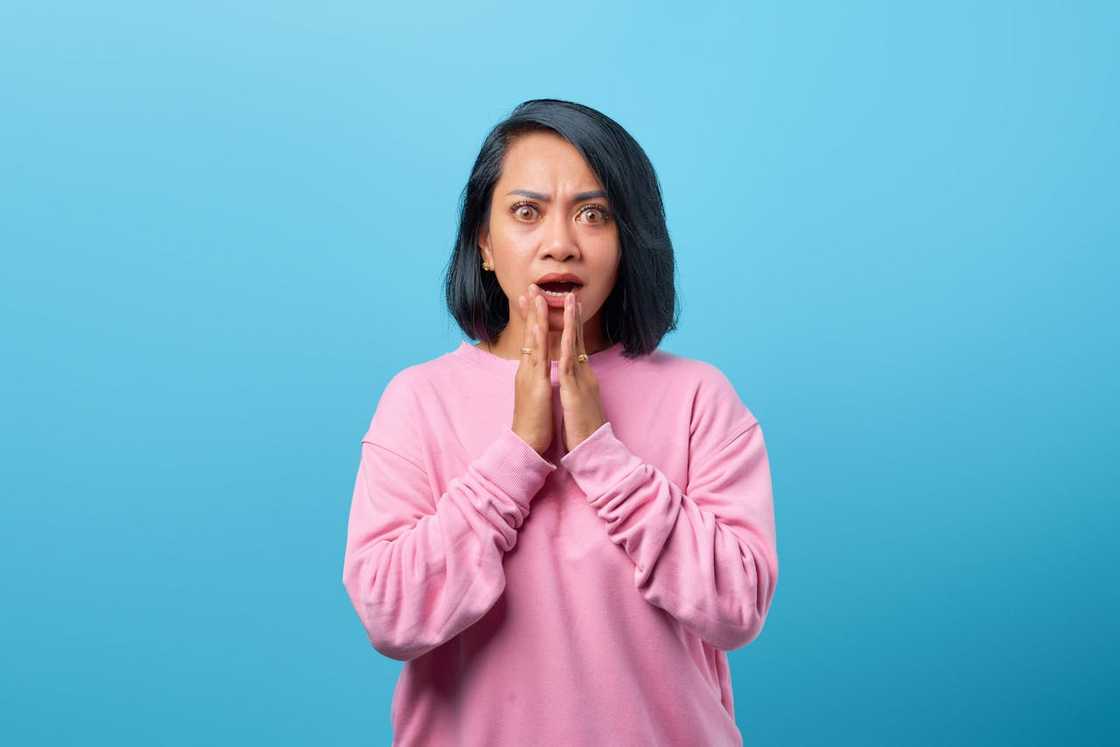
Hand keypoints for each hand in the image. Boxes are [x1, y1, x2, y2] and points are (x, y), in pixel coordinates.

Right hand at [511, 284, 553, 454]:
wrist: (526, 442)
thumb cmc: (533, 421)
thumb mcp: (536, 394)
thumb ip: (537, 379)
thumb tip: (540, 370)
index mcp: (529, 371)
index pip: (531, 339)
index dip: (533, 319)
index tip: (534, 300)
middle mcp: (526, 368)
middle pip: (529, 333)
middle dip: (530, 309)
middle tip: (531, 286)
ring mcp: (529, 374)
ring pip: (532, 340)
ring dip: (535, 317)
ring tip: (537, 295)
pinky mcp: (535, 383)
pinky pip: (538, 357)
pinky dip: (540, 339)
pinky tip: (542, 324)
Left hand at [558, 291, 606, 452]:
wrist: (594, 449)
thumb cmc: (585, 430)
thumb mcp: (580, 404)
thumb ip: (578, 389)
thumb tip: (574, 381)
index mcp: (584, 377)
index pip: (577, 346)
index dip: (572, 326)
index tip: (568, 307)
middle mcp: (585, 374)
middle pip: (577, 339)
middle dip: (571, 315)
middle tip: (567, 292)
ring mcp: (582, 379)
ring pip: (575, 344)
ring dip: (571, 321)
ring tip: (568, 299)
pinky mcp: (576, 389)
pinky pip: (570, 362)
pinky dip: (567, 344)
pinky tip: (564, 330)